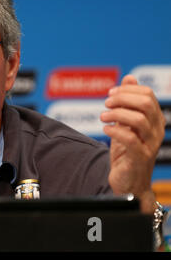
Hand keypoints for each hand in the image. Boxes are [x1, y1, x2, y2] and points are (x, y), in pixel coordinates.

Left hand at [100, 75, 165, 212]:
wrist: (129, 182)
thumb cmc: (127, 151)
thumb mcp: (125, 124)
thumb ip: (128, 102)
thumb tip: (129, 78)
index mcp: (154, 120)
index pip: (148, 95)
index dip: (127, 90)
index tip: (110, 94)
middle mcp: (156, 131)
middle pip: (146, 104)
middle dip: (123, 99)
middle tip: (106, 103)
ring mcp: (150, 145)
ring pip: (139, 120)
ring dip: (117, 114)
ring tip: (103, 116)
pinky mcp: (139, 158)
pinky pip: (130, 139)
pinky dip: (115, 130)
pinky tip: (105, 129)